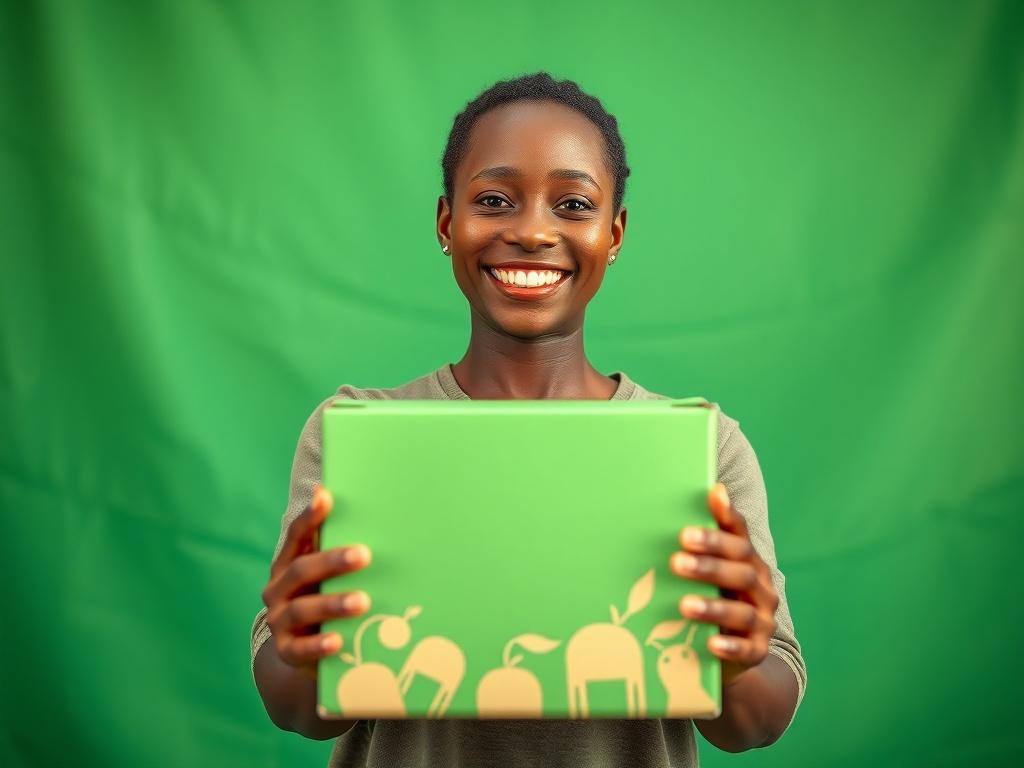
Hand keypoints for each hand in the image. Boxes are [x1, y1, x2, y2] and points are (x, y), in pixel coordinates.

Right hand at [260, 485, 372, 678]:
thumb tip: (360, 504)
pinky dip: (319, 645)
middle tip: (364, 554)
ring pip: (302, 609)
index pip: (296, 536)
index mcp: (288, 563)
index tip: (325, 498)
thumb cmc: (323, 598)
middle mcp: (278, 589)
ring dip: (333, 604)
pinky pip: (300, 649)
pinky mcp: (287, 651)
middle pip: (301, 570)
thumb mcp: (327, 575)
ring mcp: (279, 620)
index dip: (309, 517)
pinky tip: (339, 641)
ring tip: (362, 601)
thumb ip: (338, 547)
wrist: (304, 651)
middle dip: (332, 561)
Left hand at [670, 482, 778, 686]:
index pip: (739, 538)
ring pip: (743, 611)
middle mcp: (761, 586)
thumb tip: (712, 489)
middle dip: (709, 565)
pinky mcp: (758, 649)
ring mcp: (763, 619)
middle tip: (676, 561)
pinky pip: (748, 649)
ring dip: (714, 607)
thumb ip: (703, 537)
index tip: (687, 530)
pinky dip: (730, 646)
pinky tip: (710, 644)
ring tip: (684, 605)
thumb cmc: (713, 595)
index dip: (718, 531)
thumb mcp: (707, 567)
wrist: (730, 649)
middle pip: (742, 570)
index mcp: (748, 560)